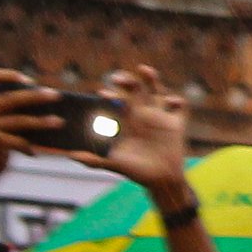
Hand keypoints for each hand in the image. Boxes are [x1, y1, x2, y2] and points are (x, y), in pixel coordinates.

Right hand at [0, 69, 65, 180]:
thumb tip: (40, 93)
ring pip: (19, 120)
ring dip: (41, 122)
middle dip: (35, 96)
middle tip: (56, 96)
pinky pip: (18, 140)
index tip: (29, 81)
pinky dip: (29, 146)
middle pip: (10, 98)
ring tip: (59, 122)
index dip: (9, 75)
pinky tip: (36, 151)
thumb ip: (5, 104)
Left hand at [88, 63, 189, 201]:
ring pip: (157, 91)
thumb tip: (70, 155)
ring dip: (151, 79)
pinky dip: (177, 101)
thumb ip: (94, 160)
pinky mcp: (176, 125)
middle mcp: (144, 115)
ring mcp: (161, 118)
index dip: (111, 95)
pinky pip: (180, 108)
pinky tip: (170, 101)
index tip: (102, 94)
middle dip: (127, 81)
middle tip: (117, 77)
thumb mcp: (114, 165)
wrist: (160, 181)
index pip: (118, 102)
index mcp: (129, 122)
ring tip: (143, 70)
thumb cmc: (137, 172)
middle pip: (136, 90)